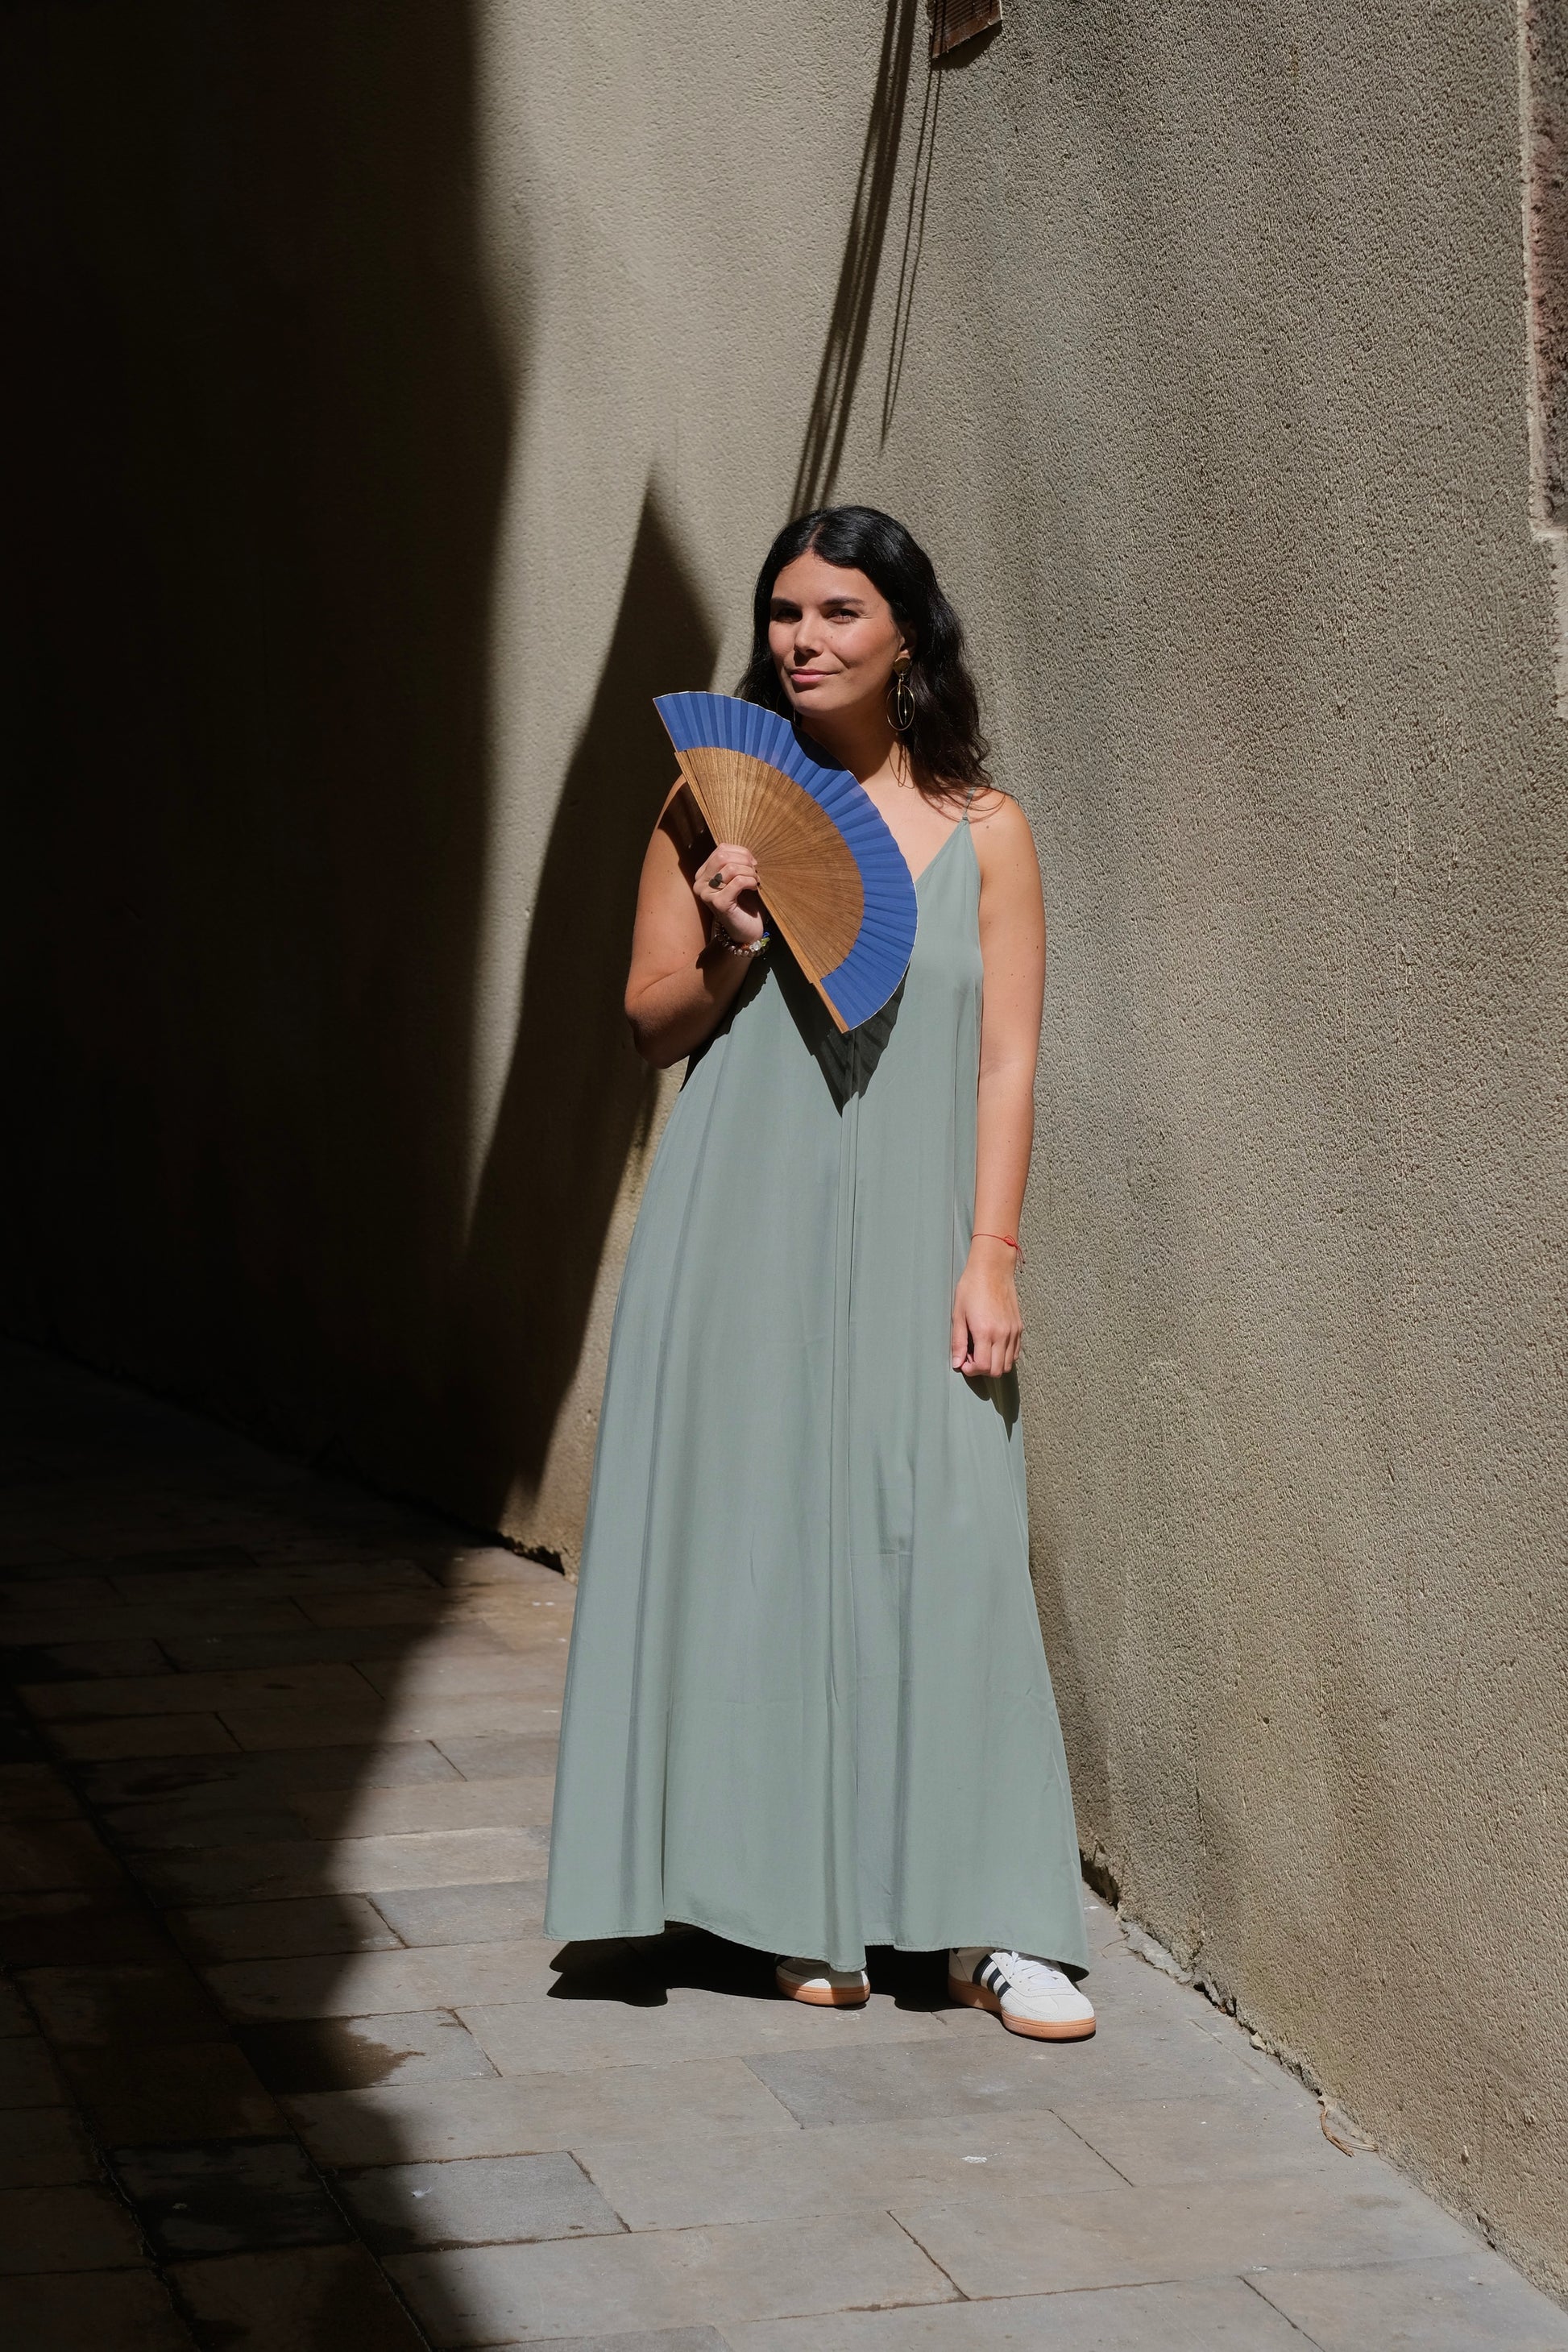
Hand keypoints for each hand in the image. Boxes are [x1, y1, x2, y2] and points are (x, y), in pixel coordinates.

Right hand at [696, 843, 764, 945]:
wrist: (747, 930)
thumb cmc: (745, 903)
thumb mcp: (738, 877)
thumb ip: (737, 862)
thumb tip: (747, 853)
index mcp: (703, 874)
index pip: (721, 849)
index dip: (741, 852)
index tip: (753, 863)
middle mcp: (700, 883)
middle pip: (723, 856)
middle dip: (744, 860)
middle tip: (755, 871)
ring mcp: (707, 894)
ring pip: (731, 868)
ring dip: (749, 872)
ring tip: (756, 880)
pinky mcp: (718, 903)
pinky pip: (738, 882)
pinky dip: (750, 881)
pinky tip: (754, 887)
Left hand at [951, 1239, 1021, 1375]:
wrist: (992, 1269)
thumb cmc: (972, 1287)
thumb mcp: (958, 1314)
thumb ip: (958, 1342)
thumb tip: (957, 1363)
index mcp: (985, 1332)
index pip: (983, 1367)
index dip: (971, 1370)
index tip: (963, 1362)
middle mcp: (1002, 1334)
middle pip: (998, 1371)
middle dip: (982, 1370)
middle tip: (971, 1358)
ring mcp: (1013, 1331)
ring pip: (1008, 1364)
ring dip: (994, 1364)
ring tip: (981, 1351)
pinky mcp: (1019, 1327)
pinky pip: (1015, 1352)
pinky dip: (1004, 1356)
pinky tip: (992, 1345)